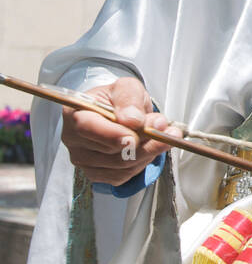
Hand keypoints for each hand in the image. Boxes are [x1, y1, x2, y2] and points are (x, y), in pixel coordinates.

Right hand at [61, 76, 175, 186]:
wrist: (119, 112)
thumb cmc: (118, 99)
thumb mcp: (127, 87)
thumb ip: (129, 99)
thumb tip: (133, 120)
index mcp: (75, 113)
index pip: (86, 127)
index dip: (112, 134)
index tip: (135, 135)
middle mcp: (74, 140)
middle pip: (110, 151)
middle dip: (143, 141)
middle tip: (165, 128)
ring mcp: (83, 160)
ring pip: (121, 166)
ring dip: (148, 152)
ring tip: (163, 135)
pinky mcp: (96, 174)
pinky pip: (124, 175)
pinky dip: (142, 163)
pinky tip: (149, 147)